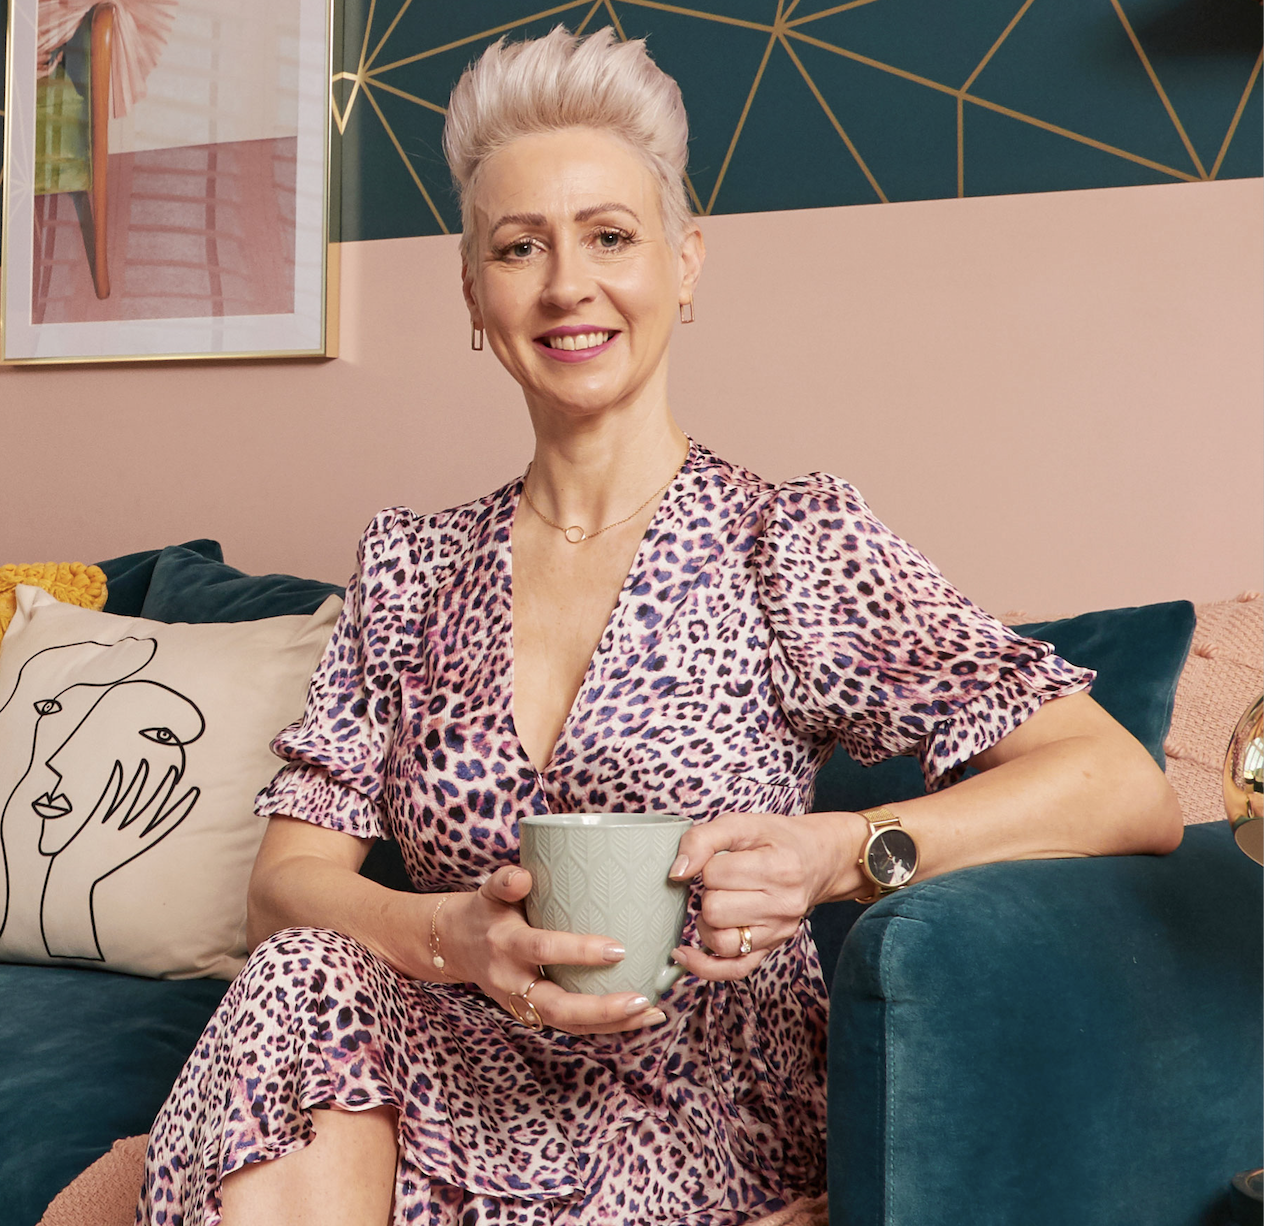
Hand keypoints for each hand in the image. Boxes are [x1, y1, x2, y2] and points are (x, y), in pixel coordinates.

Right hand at [438, 866, 669, 1034]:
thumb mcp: (488, 891)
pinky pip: (570, 1027)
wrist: (453, 946)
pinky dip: (604, 1027)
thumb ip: (505, 881)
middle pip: (557, 1007)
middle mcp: (512, 982)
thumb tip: (522, 875)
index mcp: (505, 944)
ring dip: (611, 1024)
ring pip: (567, 1025)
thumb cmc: (484, 912)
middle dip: (601, 1008)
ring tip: (651, 1013)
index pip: (543, 949)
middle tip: (642, 999)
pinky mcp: (533, 1015)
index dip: (579, 952)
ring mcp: (522, 1004)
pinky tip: (636, 1018)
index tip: (618, 949)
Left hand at [667, 810, 866, 981]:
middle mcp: (783, 905)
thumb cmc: (776, 839)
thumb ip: (703, 838)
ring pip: (719, 942)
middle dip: (707, 892)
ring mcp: (778, 932)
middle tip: (723, 880)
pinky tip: (685, 953)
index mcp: (778, 867)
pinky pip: (733, 971)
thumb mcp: (741, 824)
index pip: (714, 874)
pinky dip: (704, 966)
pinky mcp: (771, 949)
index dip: (707, 863)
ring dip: (707, 922)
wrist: (816, 859)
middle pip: (714, 910)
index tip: (721, 858)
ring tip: (717, 904)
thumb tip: (676, 872)